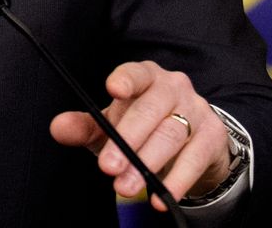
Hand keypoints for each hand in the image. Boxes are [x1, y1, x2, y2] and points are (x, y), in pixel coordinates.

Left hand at [48, 60, 231, 210]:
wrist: (191, 144)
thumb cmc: (143, 128)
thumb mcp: (112, 125)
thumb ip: (85, 126)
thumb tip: (58, 128)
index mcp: (146, 77)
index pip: (136, 73)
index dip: (126, 79)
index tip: (113, 89)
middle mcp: (173, 87)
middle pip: (151, 109)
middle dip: (128, 140)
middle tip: (108, 168)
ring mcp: (197, 109)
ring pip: (171, 134)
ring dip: (146, 164)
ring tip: (124, 187)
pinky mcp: (213, 136)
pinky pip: (194, 159)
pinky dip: (177, 181)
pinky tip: (160, 198)